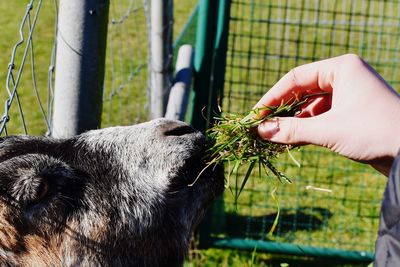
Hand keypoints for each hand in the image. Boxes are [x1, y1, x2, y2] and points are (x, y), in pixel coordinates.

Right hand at [255, 54, 399, 174]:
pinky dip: (305, 129)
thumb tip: (261, 131)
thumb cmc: (374, 133)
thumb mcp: (329, 130)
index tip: (255, 114)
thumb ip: (292, 130)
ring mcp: (348, 96)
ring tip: (271, 137)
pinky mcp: (351, 114)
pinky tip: (289, 141)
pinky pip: (321, 118)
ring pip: (310, 107)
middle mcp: (344, 78)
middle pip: (302, 92)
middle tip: (260, 127)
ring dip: (292, 123)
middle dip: (281, 111)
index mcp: (341, 68)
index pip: (296, 78)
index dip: (272, 97)